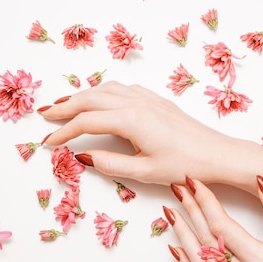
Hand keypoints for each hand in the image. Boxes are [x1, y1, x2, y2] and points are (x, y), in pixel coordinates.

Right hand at [39, 81, 256, 185]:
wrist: (218, 154)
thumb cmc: (185, 166)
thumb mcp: (144, 172)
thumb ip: (110, 164)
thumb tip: (81, 156)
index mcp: (131, 120)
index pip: (85, 122)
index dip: (63, 132)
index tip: (47, 142)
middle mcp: (136, 103)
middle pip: (90, 99)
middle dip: (65, 107)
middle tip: (45, 115)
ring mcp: (147, 98)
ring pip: (105, 89)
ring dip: (82, 96)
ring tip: (65, 106)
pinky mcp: (156, 100)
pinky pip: (122, 89)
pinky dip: (102, 92)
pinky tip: (99, 99)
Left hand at [166, 175, 262, 261]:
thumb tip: (262, 182)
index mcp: (260, 261)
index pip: (221, 224)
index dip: (204, 200)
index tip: (194, 180)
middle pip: (206, 238)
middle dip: (190, 210)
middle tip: (178, 187)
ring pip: (198, 261)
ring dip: (182, 234)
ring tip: (171, 213)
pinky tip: (177, 251)